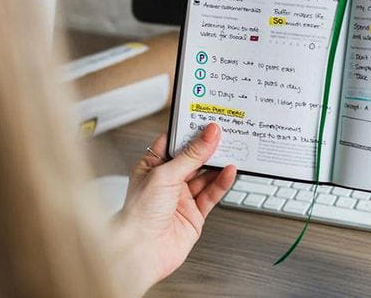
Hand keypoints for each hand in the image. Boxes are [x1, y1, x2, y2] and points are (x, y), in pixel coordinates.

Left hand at [105, 123, 236, 296]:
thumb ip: (191, 155)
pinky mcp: (194, 214)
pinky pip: (211, 194)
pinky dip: (222, 183)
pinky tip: (229, 172)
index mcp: (153, 167)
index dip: (190, 131)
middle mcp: (167, 182)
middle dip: (208, 147)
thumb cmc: (138, 214)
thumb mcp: (165, 175)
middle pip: (193, 159)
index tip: (206, 119)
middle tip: (225, 133)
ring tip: (232, 150)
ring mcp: (181, 198)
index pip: (175, 143)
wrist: (140, 251)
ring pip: (205, 176)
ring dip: (218, 164)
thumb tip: (208, 135)